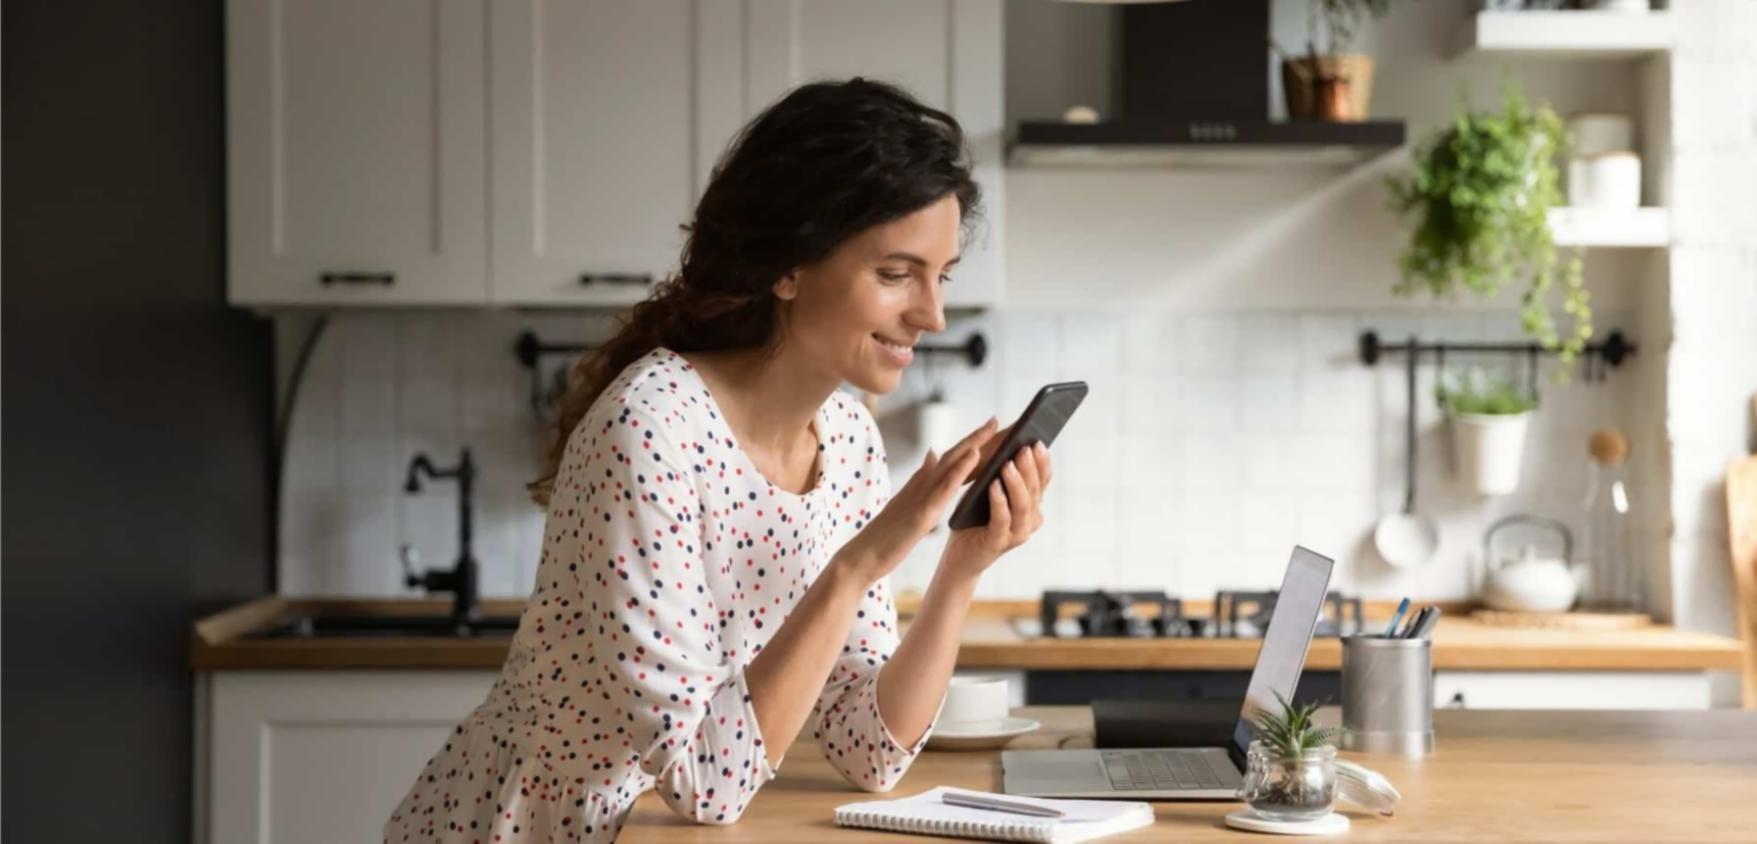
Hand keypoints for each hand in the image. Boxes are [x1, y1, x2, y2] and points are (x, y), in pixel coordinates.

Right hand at [834, 418, 997, 586]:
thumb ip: (922, 477)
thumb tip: (933, 453)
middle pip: (955, 455)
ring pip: (951, 464)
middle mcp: (922, 483)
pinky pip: (944, 487)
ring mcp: (921, 496)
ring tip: (993, 427)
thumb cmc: (887, 533)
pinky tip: (975, 455)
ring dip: (973, 444)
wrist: (865, 555)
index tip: (993, 428)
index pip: (953, 459)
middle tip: (998, 419)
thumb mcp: (908, 501)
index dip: (973, 443)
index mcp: (922, 484)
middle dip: (978, 437)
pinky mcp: (922, 513)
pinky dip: (960, 469)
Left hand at [941, 441, 1051, 579]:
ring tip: (1007, 464)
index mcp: (1032, 505)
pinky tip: (993, 486)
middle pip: (1035, 489)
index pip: (1043, 479)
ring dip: (1016, 482)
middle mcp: (1030, 519)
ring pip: (1023, 504)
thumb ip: (1000, 473)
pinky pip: (1002, 519)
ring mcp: (1017, 533)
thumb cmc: (974, 519)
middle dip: (1029, 467)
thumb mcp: (989, 491)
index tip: (1037, 441)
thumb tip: (1007, 442)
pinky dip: (999, 501)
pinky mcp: (999, 542)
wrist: (960, 555)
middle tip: (1023, 447)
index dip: (1042, 461)